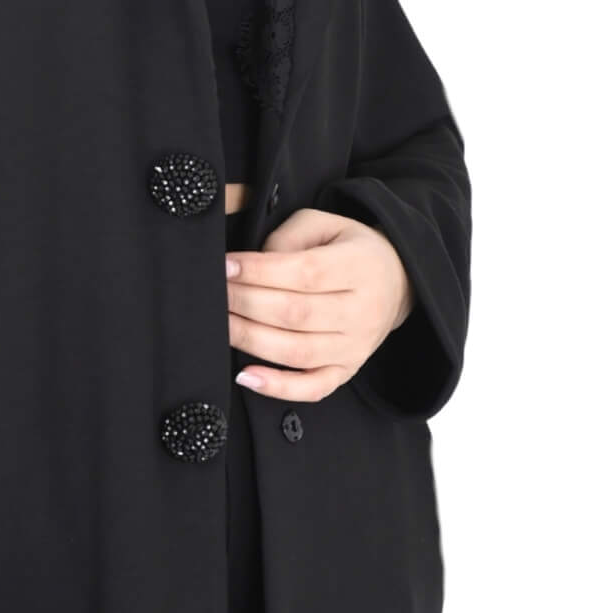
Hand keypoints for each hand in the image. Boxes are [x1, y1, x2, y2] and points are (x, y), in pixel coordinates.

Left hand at [225, 208, 414, 401]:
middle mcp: (361, 311)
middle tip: (215, 293)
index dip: (259, 271)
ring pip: (297, 351)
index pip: (304, 273)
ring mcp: (355, 346)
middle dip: (245, 302)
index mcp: (359, 267)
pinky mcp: (347, 370)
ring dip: (250, 339)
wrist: (396, 281)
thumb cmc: (349, 250)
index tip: (226, 267)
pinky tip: (247, 375)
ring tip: (220, 324)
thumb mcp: (325, 224)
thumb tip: (251, 266)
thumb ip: (287, 238)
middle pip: (295, 313)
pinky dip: (278, 387)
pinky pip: (312, 387)